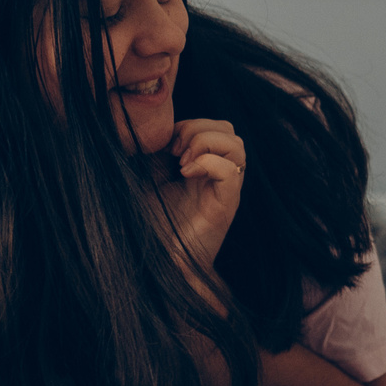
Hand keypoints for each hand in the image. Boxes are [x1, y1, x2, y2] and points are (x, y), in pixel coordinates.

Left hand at [161, 117, 245, 262]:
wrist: (160, 261)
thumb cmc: (154, 223)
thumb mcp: (148, 177)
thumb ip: (156, 152)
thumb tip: (155, 128)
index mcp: (204, 167)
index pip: (213, 126)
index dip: (188, 124)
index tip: (163, 144)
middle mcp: (219, 176)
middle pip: (229, 130)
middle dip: (198, 129)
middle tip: (173, 151)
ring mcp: (225, 190)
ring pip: (236, 145)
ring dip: (204, 143)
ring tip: (181, 163)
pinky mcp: (225, 206)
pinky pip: (231, 171)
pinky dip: (207, 163)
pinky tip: (185, 175)